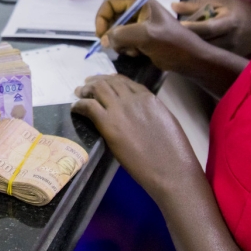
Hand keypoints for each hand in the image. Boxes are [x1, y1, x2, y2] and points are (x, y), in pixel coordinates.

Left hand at [72, 74, 201, 195]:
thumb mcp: (166, 122)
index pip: (126, 82)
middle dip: (96, 81)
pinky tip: (75, 108)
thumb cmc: (174, 154)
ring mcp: (120, 109)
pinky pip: (88, 107)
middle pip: (110, 82)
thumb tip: (140, 115)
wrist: (171, 169)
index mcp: (149, 98)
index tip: (105, 82)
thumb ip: (150, 113)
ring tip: (79, 93)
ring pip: (98, 89)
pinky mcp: (108, 124)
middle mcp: (133, 99)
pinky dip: (79, 105)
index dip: (112, 80)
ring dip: (86, 90)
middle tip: (87, 85)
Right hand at [95, 0, 208, 74]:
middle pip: (112, 17)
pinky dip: (126, 48)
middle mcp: (139, 10)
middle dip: (112, 33)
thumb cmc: (171, 44)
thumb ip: (121, 34)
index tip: (101, 35)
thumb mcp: (145, 36)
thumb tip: (105, 40)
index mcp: (140, 2)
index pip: (110, 3)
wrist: (190, 60)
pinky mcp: (143, 37)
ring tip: (132, 51)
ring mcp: (141, 24)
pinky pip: (125, 40)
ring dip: (120, 43)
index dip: (102, 17)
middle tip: (114, 47)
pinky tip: (137, 54)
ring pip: (117, 31)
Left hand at [170, 0, 250, 57]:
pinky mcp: (227, 60)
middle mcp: (229, 40)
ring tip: (172, 43)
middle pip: (203, 43)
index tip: (176, 26)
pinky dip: (195, 54)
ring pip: (204, 53)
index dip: (192, 28)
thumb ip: (198, 4)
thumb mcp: (221, 0)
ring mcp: (229, 53)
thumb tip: (174, 6)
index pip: (208, 27)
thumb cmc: (239, 10)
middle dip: (184, 40)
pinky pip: (208, 58)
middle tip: (166, 36)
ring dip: (188, 48)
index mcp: (229, 22)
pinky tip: (184, 51)